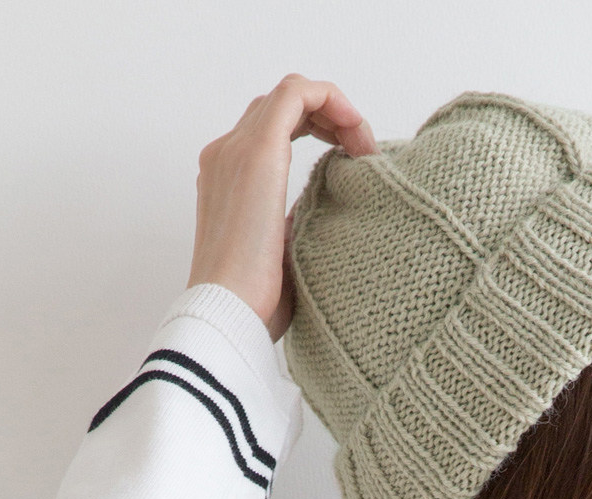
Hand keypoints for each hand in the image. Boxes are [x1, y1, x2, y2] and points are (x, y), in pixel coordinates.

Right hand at [186, 73, 378, 343]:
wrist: (228, 312)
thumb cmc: (255, 303)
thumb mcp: (280, 255)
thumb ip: (293, 226)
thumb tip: (322, 216)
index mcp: (228, 181)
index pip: (272, 131)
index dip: (318, 133)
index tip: (352, 165)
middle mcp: (226, 156)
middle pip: (280, 108)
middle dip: (330, 120)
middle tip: (364, 155)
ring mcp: (237, 150)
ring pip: (290, 96)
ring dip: (335, 111)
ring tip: (364, 147)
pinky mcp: (258, 152)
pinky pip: (297, 93)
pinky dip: (332, 99)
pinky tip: (357, 131)